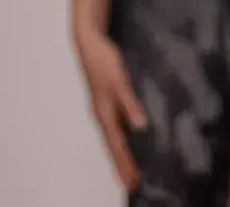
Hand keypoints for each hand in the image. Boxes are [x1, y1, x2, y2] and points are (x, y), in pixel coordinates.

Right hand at [76, 31, 149, 191]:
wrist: (89, 43)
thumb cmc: (103, 60)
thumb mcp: (119, 80)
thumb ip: (129, 103)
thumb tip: (140, 126)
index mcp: (104, 114)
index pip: (117, 146)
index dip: (125, 164)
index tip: (133, 182)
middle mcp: (102, 116)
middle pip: (114, 147)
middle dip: (123, 167)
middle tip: (133, 185)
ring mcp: (103, 110)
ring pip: (114, 139)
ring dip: (122, 156)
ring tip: (130, 171)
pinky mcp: (107, 102)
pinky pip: (115, 127)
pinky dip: (122, 140)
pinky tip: (130, 141)